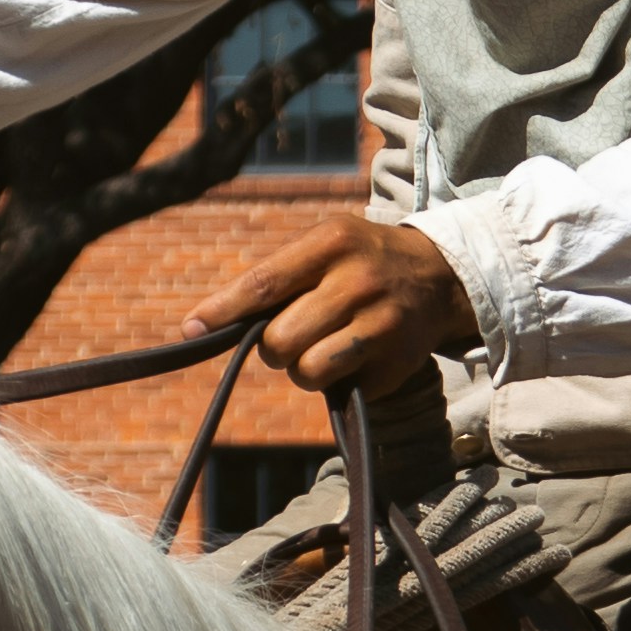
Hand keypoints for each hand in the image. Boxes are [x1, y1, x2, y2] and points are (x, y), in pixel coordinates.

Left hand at [204, 206, 474, 397]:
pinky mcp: (397, 363)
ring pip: (308, 371)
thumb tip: (206, 324)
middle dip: (275, 348)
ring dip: (304, 369)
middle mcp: (359, 281)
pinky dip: (339, 380)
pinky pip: (341, 388)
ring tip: (323, 349)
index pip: (264, 283)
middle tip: (295, 335)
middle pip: (281, 340)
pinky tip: (358, 355)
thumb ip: (277, 279)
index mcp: (332, 242)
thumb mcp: (325, 247)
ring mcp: (382, 324)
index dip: (223, 310)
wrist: (439, 278)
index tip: (191, 329)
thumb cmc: (360, 263)